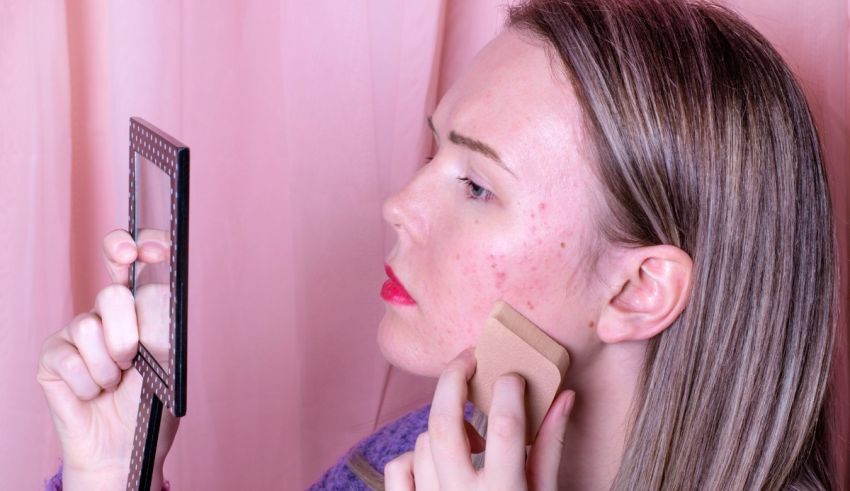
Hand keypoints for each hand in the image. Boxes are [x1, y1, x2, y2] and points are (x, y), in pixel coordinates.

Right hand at [36, 229, 178, 489]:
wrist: (126, 448)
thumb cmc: (150, 404)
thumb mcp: (169, 362)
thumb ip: (160, 324)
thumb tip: (153, 288)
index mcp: (141, 307)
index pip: (136, 258)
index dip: (141, 244)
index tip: (155, 250)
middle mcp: (107, 313)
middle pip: (115, 294)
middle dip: (129, 335)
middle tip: (132, 362)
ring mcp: (77, 332)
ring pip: (91, 327)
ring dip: (109, 368)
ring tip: (114, 384)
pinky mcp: (52, 355)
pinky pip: (69, 357)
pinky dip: (89, 384)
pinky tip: (93, 394)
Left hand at [384, 348, 574, 489]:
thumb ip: (551, 447)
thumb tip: (564, 395)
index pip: (507, 428)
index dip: (510, 390)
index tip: (512, 375)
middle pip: (445, 425)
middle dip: (453, 381)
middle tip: (467, 358)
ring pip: (423, 443)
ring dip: (444, 427)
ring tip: (470, 435)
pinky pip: (398, 469)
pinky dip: (413, 455)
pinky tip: (437, 461)